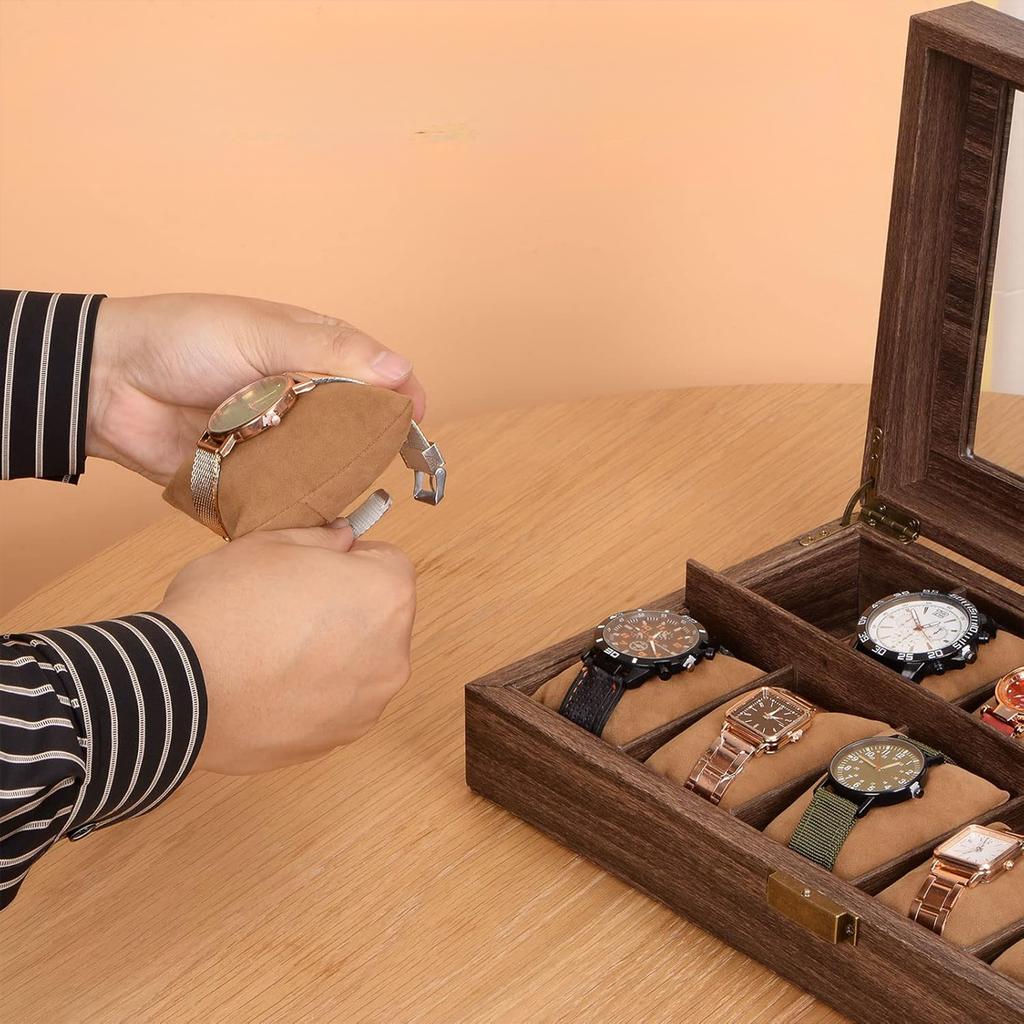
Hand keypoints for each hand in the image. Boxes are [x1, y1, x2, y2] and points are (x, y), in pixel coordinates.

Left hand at [87, 293, 425, 484]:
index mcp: (311, 355)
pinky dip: (300, 507)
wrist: (108, 384)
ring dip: (335, 477)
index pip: (374, 375)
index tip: (415, 418)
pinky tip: (313, 512)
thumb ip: (333, 352)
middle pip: (357, 429)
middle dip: (371, 444)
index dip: (400, 395)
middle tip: (378, 457)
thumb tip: (400, 370)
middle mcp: (301, 401)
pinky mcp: (252, 481)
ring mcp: (277, 443)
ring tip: (340, 483)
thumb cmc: (183, 339)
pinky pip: (287, 500)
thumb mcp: (263, 332)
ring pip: (327, 469)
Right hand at [157, 520, 415, 773]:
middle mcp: (393, 654)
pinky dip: (312, 695)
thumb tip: (342, 540)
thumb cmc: (227, 607)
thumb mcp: (270, 544)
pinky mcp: (336, 739)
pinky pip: (334, 705)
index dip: (351, 560)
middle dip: (345, 609)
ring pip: (358, 665)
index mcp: (388, 595)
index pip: (389, 563)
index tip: (315, 568)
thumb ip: (320, 539)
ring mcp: (368, 703)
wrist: (178, 688)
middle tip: (288, 608)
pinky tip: (267, 687)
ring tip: (272, 652)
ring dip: (331, 656)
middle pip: (378, 618)